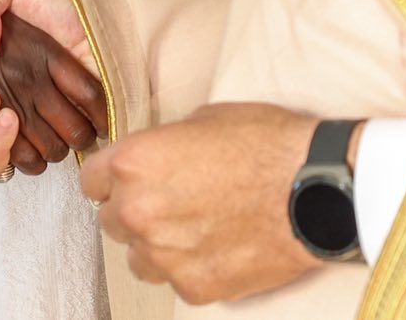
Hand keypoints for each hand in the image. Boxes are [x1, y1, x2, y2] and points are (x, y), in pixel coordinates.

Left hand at [79, 103, 341, 305]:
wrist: (316, 189)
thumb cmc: (265, 144)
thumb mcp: (201, 120)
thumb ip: (161, 145)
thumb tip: (152, 158)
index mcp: (132, 163)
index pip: (89, 180)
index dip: (109, 178)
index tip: (125, 180)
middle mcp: (138, 210)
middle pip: (111, 219)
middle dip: (134, 210)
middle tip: (169, 202)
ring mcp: (164, 254)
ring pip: (137, 256)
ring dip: (156, 244)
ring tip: (193, 228)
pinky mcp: (194, 286)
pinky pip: (174, 279)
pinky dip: (189, 267)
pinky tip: (217, 247)